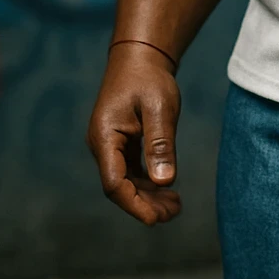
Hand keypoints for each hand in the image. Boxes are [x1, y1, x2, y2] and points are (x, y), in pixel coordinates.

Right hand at [86, 44, 181, 224]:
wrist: (139, 58)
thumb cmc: (148, 79)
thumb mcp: (160, 108)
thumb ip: (160, 143)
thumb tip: (164, 181)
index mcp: (104, 137)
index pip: (114, 183)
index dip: (134, 204)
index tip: (155, 220)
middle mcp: (102, 145)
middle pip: (119, 187)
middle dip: (144, 204)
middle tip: (173, 213)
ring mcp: (110, 146)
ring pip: (126, 181)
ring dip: (148, 197)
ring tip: (175, 206)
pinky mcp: (121, 145)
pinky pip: (131, 172)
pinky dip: (148, 184)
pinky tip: (168, 191)